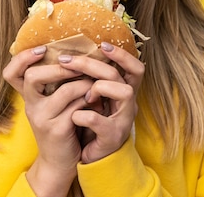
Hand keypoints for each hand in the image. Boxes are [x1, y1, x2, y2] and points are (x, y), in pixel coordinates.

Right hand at [2, 45, 91, 195]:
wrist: (60, 162)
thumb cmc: (60, 125)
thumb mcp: (51, 103)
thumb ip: (54, 83)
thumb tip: (70, 53)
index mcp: (28, 96)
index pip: (11, 73)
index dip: (22, 58)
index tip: (42, 49)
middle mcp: (31, 106)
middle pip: (33, 76)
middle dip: (60, 67)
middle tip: (77, 65)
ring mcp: (42, 118)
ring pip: (65, 90)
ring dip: (84, 83)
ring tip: (94, 84)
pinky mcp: (58, 129)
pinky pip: (77, 106)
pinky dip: (89, 99)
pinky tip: (95, 101)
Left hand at [58, 42, 144, 162]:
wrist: (90, 159)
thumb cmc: (90, 126)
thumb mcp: (93, 100)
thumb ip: (91, 81)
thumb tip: (75, 55)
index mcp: (124, 94)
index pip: (135, 68)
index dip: (123, 55)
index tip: (102, 43)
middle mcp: (129, 105)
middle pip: (120, 75)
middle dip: (93, 65)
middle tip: (68, 61)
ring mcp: (124, 121)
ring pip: (124, 93)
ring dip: (99, 88)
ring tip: (84, 96)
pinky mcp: (113, 138)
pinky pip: (100, 121)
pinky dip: (84, 116)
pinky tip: (74, 116)